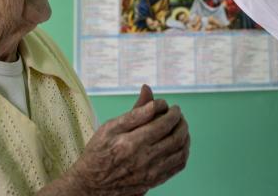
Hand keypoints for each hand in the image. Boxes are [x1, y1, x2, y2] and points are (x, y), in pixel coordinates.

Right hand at [42, 85, 189, 195]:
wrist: (91, 184)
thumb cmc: (99, 152)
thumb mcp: (110, 127)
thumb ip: (134, 112)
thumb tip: (150, 93)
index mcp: (132, 142)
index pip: (164, 123)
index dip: (172, 112)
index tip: (171, 106)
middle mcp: (144, 159)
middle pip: (176, 137)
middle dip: (181, 122)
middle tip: (178, 114)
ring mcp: (151, 173)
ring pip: (181, 152)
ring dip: (185, 136)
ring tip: (180, 127)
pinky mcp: (154, 181)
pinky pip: (177, 166)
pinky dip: (183, 152)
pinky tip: (179, 144)